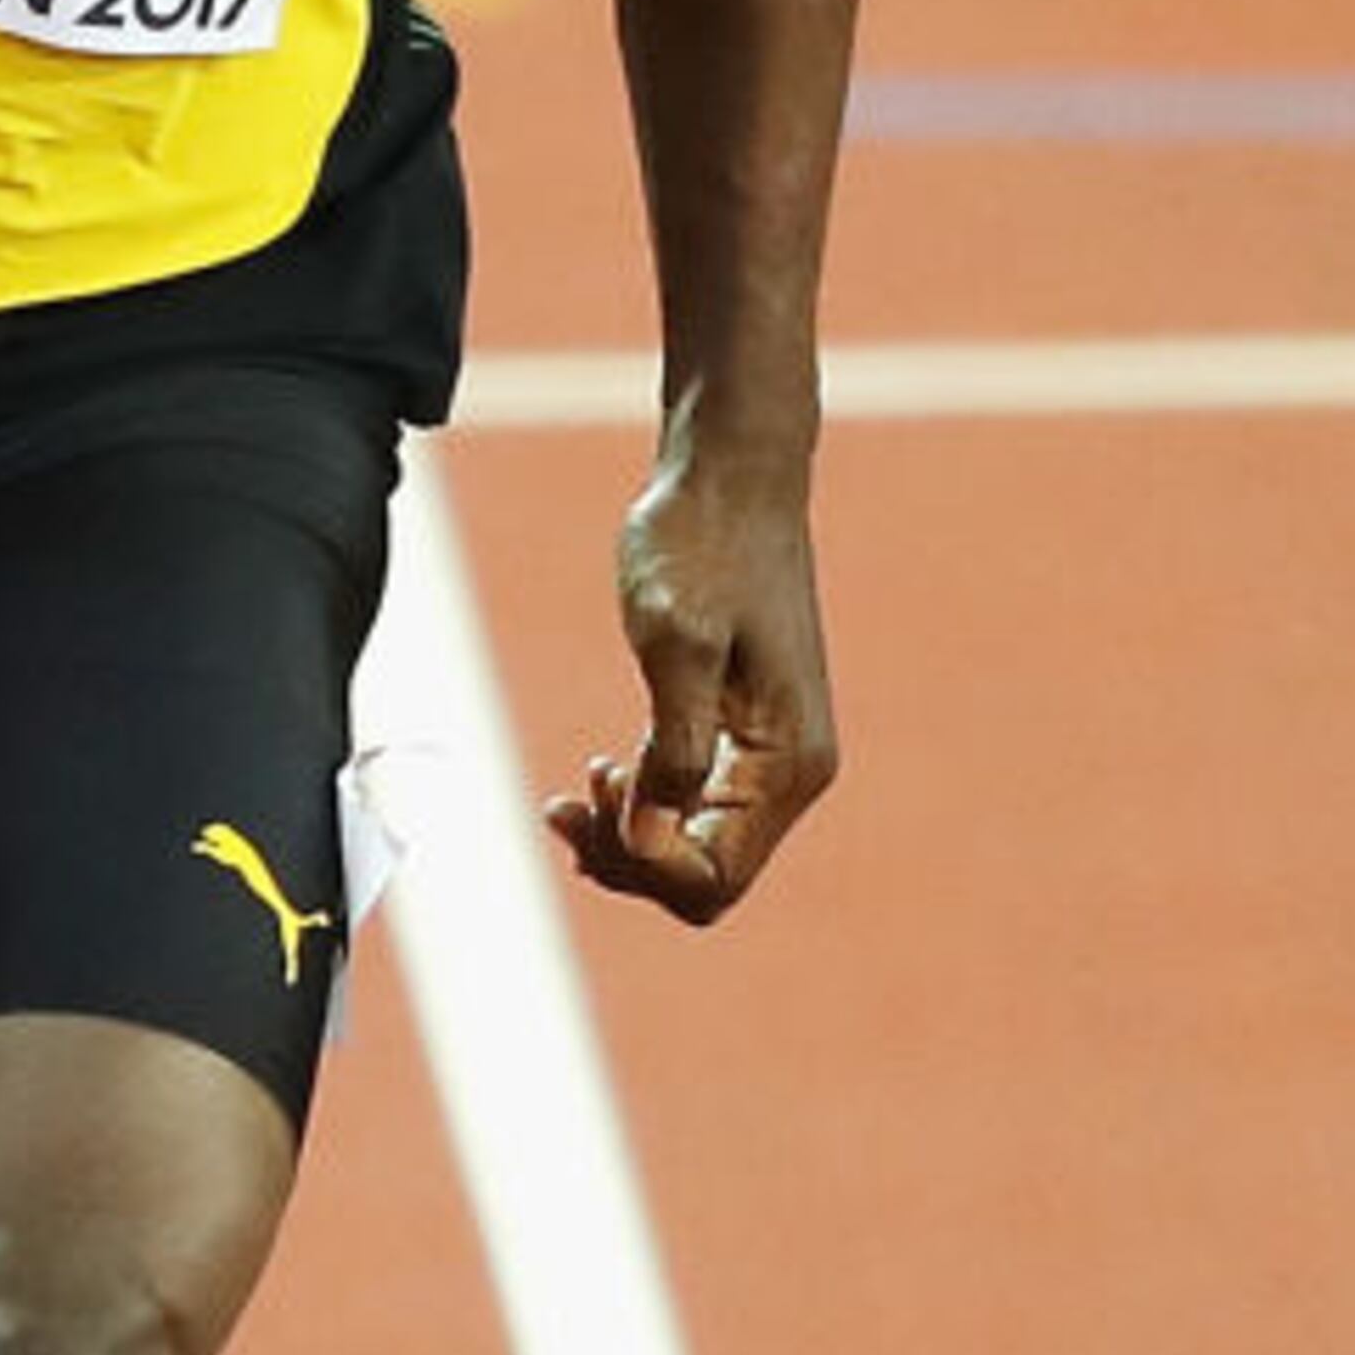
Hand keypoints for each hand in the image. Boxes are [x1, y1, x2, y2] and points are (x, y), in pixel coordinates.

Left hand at [544, 450, 835, 926]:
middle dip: (628, 859)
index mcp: (788, 762)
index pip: (713, 877)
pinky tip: (600, 775)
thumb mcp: (676, 640)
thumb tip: (651, 839)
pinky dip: (641, 809)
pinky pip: (691, 810)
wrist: (730, 476)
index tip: (591, 797)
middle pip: (704, 878)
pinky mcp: (741, 737)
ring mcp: (769, 759)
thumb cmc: (703, 542)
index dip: (642, 864)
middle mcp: (791, 774)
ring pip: (694, 850)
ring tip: (574, 792)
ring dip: (627, 839)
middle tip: (563, 807)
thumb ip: (671, 748)